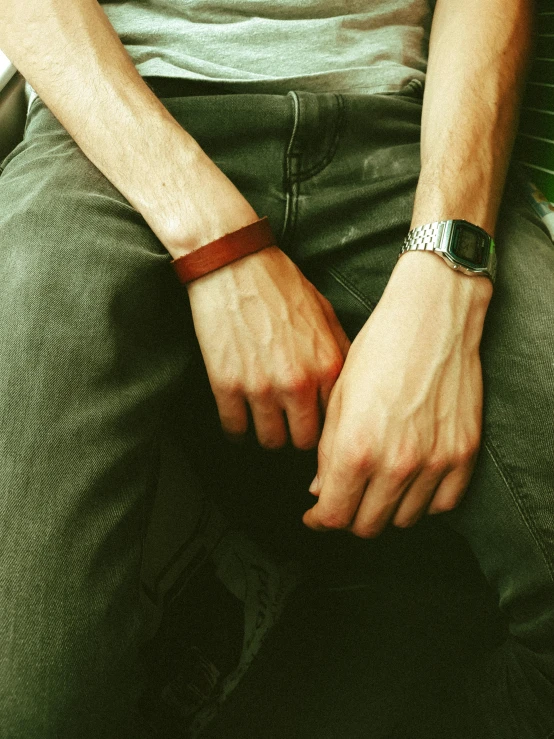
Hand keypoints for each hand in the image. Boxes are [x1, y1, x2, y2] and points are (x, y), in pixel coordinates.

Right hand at [186, 243, 350, 449]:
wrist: (233, 263)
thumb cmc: (280, 285)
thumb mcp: (325, 315)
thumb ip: (339, 354)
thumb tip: (347, 388)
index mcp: (328, 366)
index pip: (336, 422)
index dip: (325, 425)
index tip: (315, 423)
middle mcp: (299, 382)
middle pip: (304, 441)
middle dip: (297, 434)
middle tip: (287, 423)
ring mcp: (261, 387)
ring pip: (270, 441)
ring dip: (266, 432)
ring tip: (262, 418)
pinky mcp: (227, 385)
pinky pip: (234, 429)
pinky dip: (236, 426)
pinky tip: (237, 413)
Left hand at [303, 251, 492, 535]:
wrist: (432, 318)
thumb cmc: (379, 349)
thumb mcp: (339, 397)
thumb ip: (328, 452)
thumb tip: (320, 490)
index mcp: (356, 449)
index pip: (334, 515)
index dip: (320, 519)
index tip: (317, 514)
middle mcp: (396, 464)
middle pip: (368, 525)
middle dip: (349, 516)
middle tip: (345, 498)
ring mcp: (435, 462)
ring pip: (405, 520)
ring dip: (386, 510)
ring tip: (377, 486)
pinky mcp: (463, 454)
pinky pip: (443, 504)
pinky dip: (423, 501)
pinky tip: (411, 481)